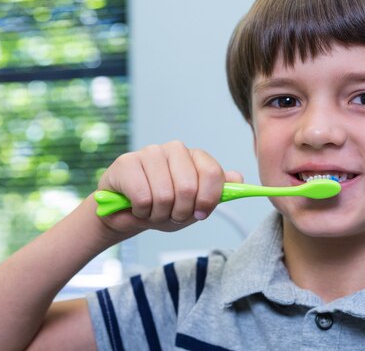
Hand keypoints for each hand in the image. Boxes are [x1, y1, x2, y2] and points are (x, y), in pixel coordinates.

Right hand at [95, 141, 242, 233]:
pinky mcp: (127, 162)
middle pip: (188, 187)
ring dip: (158, 214)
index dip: (207, 200)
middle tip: (171, 215)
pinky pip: (143, 197)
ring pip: (165, 195)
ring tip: (152, 211)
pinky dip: (141, 212)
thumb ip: (217, 193)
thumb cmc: (164, 208)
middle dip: (180, 212)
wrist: (126, 214)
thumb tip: (238, 178)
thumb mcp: (194, 206)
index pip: (212, 173)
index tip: (199, 214)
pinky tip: (136, 207)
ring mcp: (150, 152)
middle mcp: (175, 150)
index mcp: (196, 157)